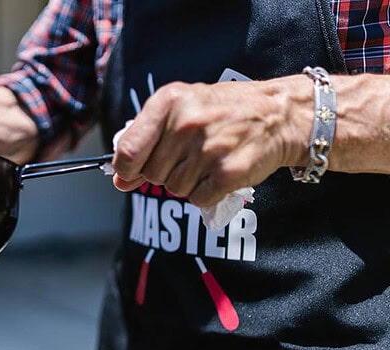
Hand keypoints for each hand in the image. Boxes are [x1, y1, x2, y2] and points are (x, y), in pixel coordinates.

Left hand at [111, 77, 311, 205]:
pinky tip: (219, 173)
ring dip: (188, 183)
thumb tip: (119, 180)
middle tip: (189, 156)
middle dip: (166, 172)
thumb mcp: (180, 111)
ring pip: (175, 189)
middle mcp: (187, 123)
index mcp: (168, 101)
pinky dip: (207, 194)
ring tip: (208, 160)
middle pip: (152, 175)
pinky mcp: (228, 172)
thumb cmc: (222, 111)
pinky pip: (198, 199)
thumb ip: (146, 142)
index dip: (126, 169)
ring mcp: (209, 148)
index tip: (132, 172)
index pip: (128, 151)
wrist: (279, 114)